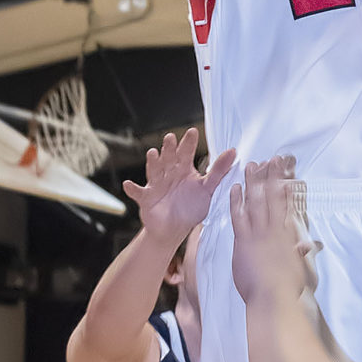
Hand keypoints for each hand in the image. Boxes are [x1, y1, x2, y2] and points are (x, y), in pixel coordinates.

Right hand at [121, 127, 236, 247]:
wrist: (174, 229)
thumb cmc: (191, 208)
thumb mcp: (207, 189)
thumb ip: (218, 171)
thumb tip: (233, 152)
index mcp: (183, 170)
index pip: (186, 153)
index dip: (188, 143)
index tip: (193, 132)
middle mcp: (168, 174)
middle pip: (168, 158)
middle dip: (169, 148)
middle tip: (171, 138)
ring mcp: (156, 185)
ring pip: (154, 171)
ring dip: (152, 162)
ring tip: (153, 153)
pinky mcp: (146, 198)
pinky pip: (138, 192)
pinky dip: (132, 189)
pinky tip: (128, 184)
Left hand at [230, 157, 309, 306]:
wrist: (274, 299)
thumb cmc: (291, 288)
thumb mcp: (303, 269)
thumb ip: (304, 254)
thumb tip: (311, 245)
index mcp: (291, 234)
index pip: (289, 203)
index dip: (288, 184)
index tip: (287, 171)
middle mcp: (276, 229)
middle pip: (274, 196)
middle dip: (273, 176)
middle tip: (271, 159)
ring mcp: (259, 234)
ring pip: (256, 201)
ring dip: (254, 182)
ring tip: (252, 166)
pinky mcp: (244, 241)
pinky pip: (238, 215)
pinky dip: (237, 200)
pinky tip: (235, 188)